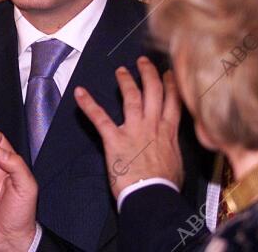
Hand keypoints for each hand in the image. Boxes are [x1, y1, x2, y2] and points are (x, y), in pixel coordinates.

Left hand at [74, 56, 183, 199]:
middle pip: (154, 92)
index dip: (171, 85)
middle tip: (143, 62)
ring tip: (121, 70)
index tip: (169, 73)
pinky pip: (99, 117)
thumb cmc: (164, 186)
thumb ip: (171, 148)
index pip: (173, 102)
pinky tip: (79, 92)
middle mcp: (153, 125)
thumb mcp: (177, 163)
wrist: (152, 196)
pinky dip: (88, 104)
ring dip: (125, 81)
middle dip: (148, 73)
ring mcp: (134, 130)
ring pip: (131, 97)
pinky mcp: (115, 138)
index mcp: (168, 132)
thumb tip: (170, 146)